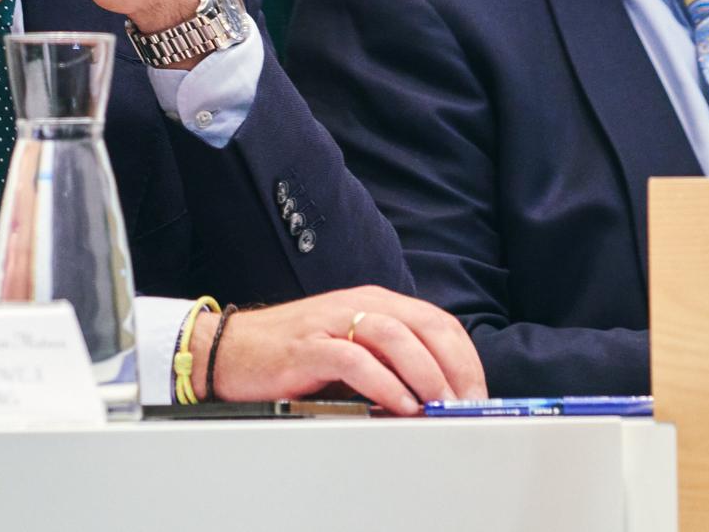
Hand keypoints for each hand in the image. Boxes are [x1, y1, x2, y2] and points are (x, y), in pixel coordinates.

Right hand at [192, 287, 485, 415]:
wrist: (229, 349)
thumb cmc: (294, 354)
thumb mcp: (352, 350)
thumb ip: (390, 363)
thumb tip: (437, 397)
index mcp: (376, 302)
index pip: (438, 322)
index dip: (465, 357)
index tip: (478, 393)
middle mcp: (359, 304)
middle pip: (426, 325)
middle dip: (455, 367)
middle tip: (467, 404)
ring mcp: (334, 322)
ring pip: (396, 338)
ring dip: (425, 373)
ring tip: (439, 405)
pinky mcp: (310, 346)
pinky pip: (356, 361)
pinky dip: (385, 384)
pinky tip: (401, 405)